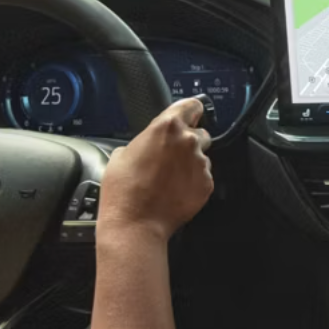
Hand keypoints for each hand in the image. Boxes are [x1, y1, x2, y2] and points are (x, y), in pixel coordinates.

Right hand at [99, 96, 214, 242]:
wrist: (135, 223)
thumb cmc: (124, 190)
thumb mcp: (122, 154)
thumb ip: (144, 141)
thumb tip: (149, 145)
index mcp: (167, 127)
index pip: (192, 105)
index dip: (191, 112)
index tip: (190, 116)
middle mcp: (188, 141)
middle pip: (200, 134)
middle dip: (189, 142)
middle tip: (171, 158)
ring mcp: (200, 164)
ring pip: (201, 158)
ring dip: (190, 165)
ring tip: (169, 180)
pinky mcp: (207, 184)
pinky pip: (203, 178)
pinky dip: (193, 183)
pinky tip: (175, 192)